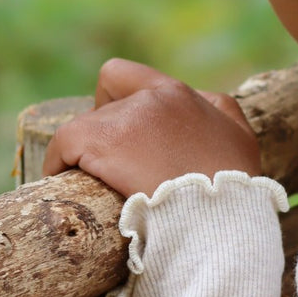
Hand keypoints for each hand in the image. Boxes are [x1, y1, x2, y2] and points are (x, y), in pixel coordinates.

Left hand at [42, 59, 261, 198]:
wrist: (217, 221)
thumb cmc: (232, 190)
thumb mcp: (239, 139)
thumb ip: (220, 111)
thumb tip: (201, 99)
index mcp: (179, 95)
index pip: (124, 75)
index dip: (113, 102)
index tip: (123, 136)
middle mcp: (150, 98)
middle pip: (103, 109)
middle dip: (107, 137)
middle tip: (117, 171)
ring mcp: (125, 119)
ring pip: (84, 129)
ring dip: (88, 156)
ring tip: (95, 186)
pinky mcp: (100, 141)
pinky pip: (62, 145)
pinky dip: (57, 163)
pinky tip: (62, 183)